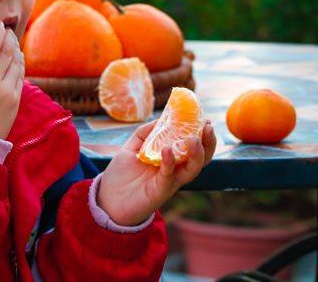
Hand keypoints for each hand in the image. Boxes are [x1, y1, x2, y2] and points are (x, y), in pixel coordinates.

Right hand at [0, 21, 23, 139]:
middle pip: (5, 51)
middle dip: (8, 37)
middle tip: (6, 30)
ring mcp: (4, 92)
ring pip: (15, 61)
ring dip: (15, 48)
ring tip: (12, 41)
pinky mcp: (15, 101)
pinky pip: (20, 75)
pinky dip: (20, 62)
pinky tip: (17, 57)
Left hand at [96, 119, 215, 226]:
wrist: (107, 199)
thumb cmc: (121, 175)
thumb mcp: (132, 148)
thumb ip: (145, 134)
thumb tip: (160, 119)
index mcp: (171, 160)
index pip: (192, 147)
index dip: (202, 135)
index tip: (207, 120)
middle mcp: (175, 171)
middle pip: (200, 159)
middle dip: (208, 144)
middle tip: (209, 128)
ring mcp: (169, 182)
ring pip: (192, 170)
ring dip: (196, 154)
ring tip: (195, 138)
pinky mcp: (160, 191)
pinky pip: (169, 175)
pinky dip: (169, 162)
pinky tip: (167, 149)